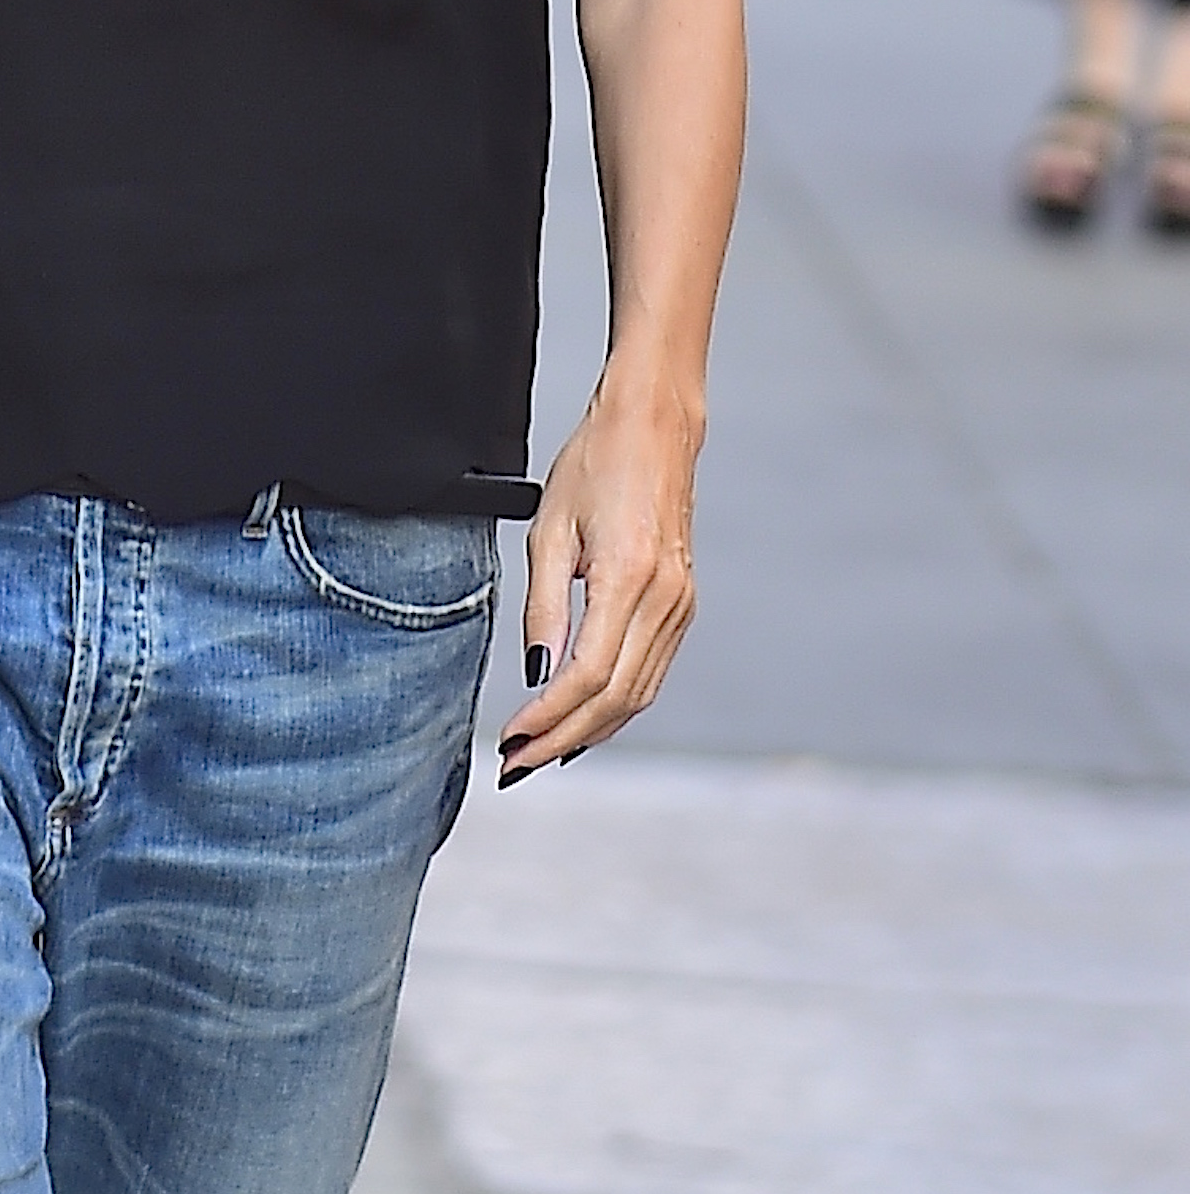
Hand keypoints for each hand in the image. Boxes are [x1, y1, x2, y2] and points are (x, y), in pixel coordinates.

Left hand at [495, 365, 700, 782]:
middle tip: (518, 766)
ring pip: (638, 693)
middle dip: (564, 739)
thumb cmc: (594, 465)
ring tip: (542, 752)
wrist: (654, 428)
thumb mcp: (549, 530)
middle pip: (615, 698)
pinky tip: (584, 717)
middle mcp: (665, 600)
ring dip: (590, 730)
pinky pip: (650, 671)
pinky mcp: (683, 604)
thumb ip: (542, 607)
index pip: (587, 676)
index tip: (511, 741)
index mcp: (628, 578)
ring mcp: (681, 605)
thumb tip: (537, 675)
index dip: (548, 717)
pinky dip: (616, 704)